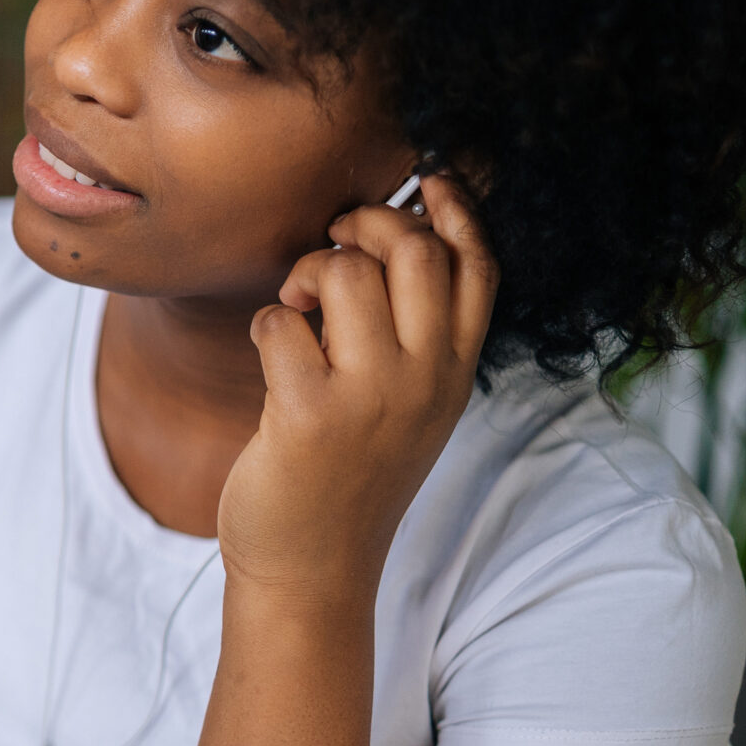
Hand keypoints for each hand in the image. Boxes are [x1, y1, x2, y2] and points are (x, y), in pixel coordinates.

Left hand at [219, 178, 497, 600]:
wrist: (313, 567)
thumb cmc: (347, 472)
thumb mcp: (408, 404)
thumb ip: (416, 333)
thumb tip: (393, 236)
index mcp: (456, 371)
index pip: (480, 267)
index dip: (456, 209)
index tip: (427, 179)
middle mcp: (427, 379)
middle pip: (415, 250)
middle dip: (364, 225)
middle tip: (333, 248)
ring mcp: (373, 396)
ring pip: (344, 272)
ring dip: (306, 273)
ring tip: (297, 309)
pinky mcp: (311, 414)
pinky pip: (280, 320)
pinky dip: (266, 322)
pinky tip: (272, 354)